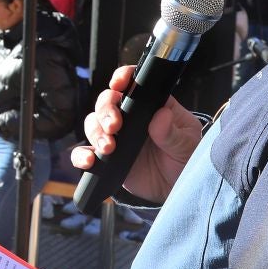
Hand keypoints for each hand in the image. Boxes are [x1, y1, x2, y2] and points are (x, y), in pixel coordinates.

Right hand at [71, 64, 201, 203]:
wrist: (173, 190)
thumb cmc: (183, 161)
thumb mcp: (186, 146)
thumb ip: (174, 133)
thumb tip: (162, 115)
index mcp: (152, 106)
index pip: (134, 83)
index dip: (122, 77)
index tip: (118, 84)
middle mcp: (129, 117)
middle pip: (107, 101)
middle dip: (106, 110)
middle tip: (114, 125)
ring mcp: (115, 136)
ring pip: (93, 123)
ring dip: (96, 132)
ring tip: (108, 148)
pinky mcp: (104, 157)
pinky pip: (84, 152)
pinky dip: (81, 155)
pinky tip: (89, 161)